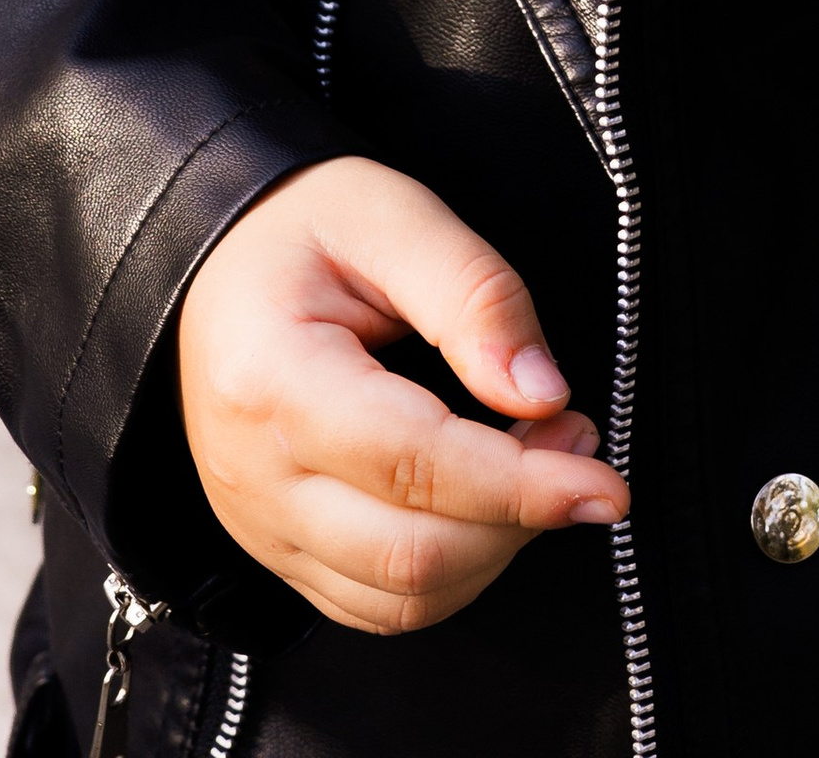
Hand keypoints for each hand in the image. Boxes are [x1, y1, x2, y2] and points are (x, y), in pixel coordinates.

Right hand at [176, 157, 625, 631]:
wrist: (214, 263)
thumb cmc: (301, 229)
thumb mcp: (393, 215)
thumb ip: (474, 295)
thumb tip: (542, 393)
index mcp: (273, 381)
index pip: (414, 465)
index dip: (523, 485)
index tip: (604, 481)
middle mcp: (255, 475)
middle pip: (410, 555)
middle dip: (520, 516)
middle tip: (573, 440)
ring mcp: (260, 525)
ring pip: (399, 597)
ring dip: (494, 550)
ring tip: (535, 462)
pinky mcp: (278, 550)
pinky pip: (374, 603)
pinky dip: (451, 572)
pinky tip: (484, 503)